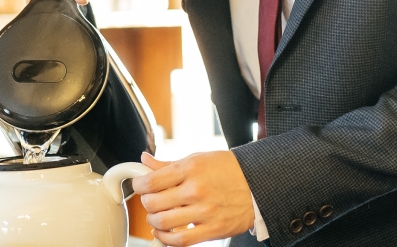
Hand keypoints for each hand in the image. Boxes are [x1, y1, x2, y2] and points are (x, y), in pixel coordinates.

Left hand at [131, 151, 255, 245]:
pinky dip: (166, 239)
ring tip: (157, 216)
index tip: (139, 186)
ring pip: (164, 222)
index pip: (151, 181)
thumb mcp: (198, 159)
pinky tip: (164, 232)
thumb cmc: (227, 170)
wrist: (257, 184)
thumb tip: (144, 160)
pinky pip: (180, 240)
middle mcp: (196, 189)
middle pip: (154, 203)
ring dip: (153, 221)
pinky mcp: (213, 229)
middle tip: (150, 201)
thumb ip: (168, 164)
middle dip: (146, 203)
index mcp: (191, 168)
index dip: (138, 185)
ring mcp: (205, 211)